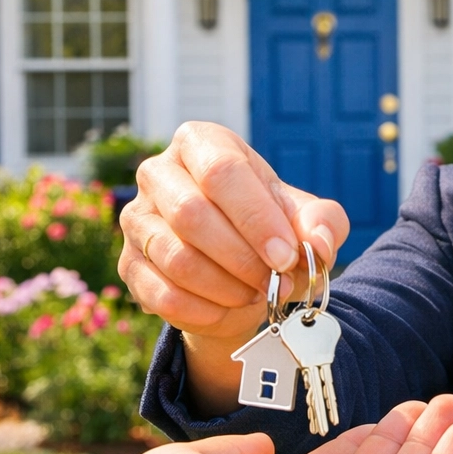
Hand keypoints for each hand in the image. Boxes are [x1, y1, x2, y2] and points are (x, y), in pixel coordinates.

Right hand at [119, 122, 350, 408]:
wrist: (237, 270)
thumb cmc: (270, 229)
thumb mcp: (306, 218)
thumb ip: (324, 223)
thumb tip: (319, 243)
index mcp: (203, 143)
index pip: (223, 172)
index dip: (256, 218)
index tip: (286, 256)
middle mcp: (159, 172)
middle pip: (192, 214)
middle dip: (242, 258)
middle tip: (276, 282)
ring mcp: (136, 218)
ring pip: (175, 257)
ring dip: (225, 286)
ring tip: (257, 293)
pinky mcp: (128, 263)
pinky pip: (161, 293)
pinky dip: (203, 310)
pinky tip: (228, 309)